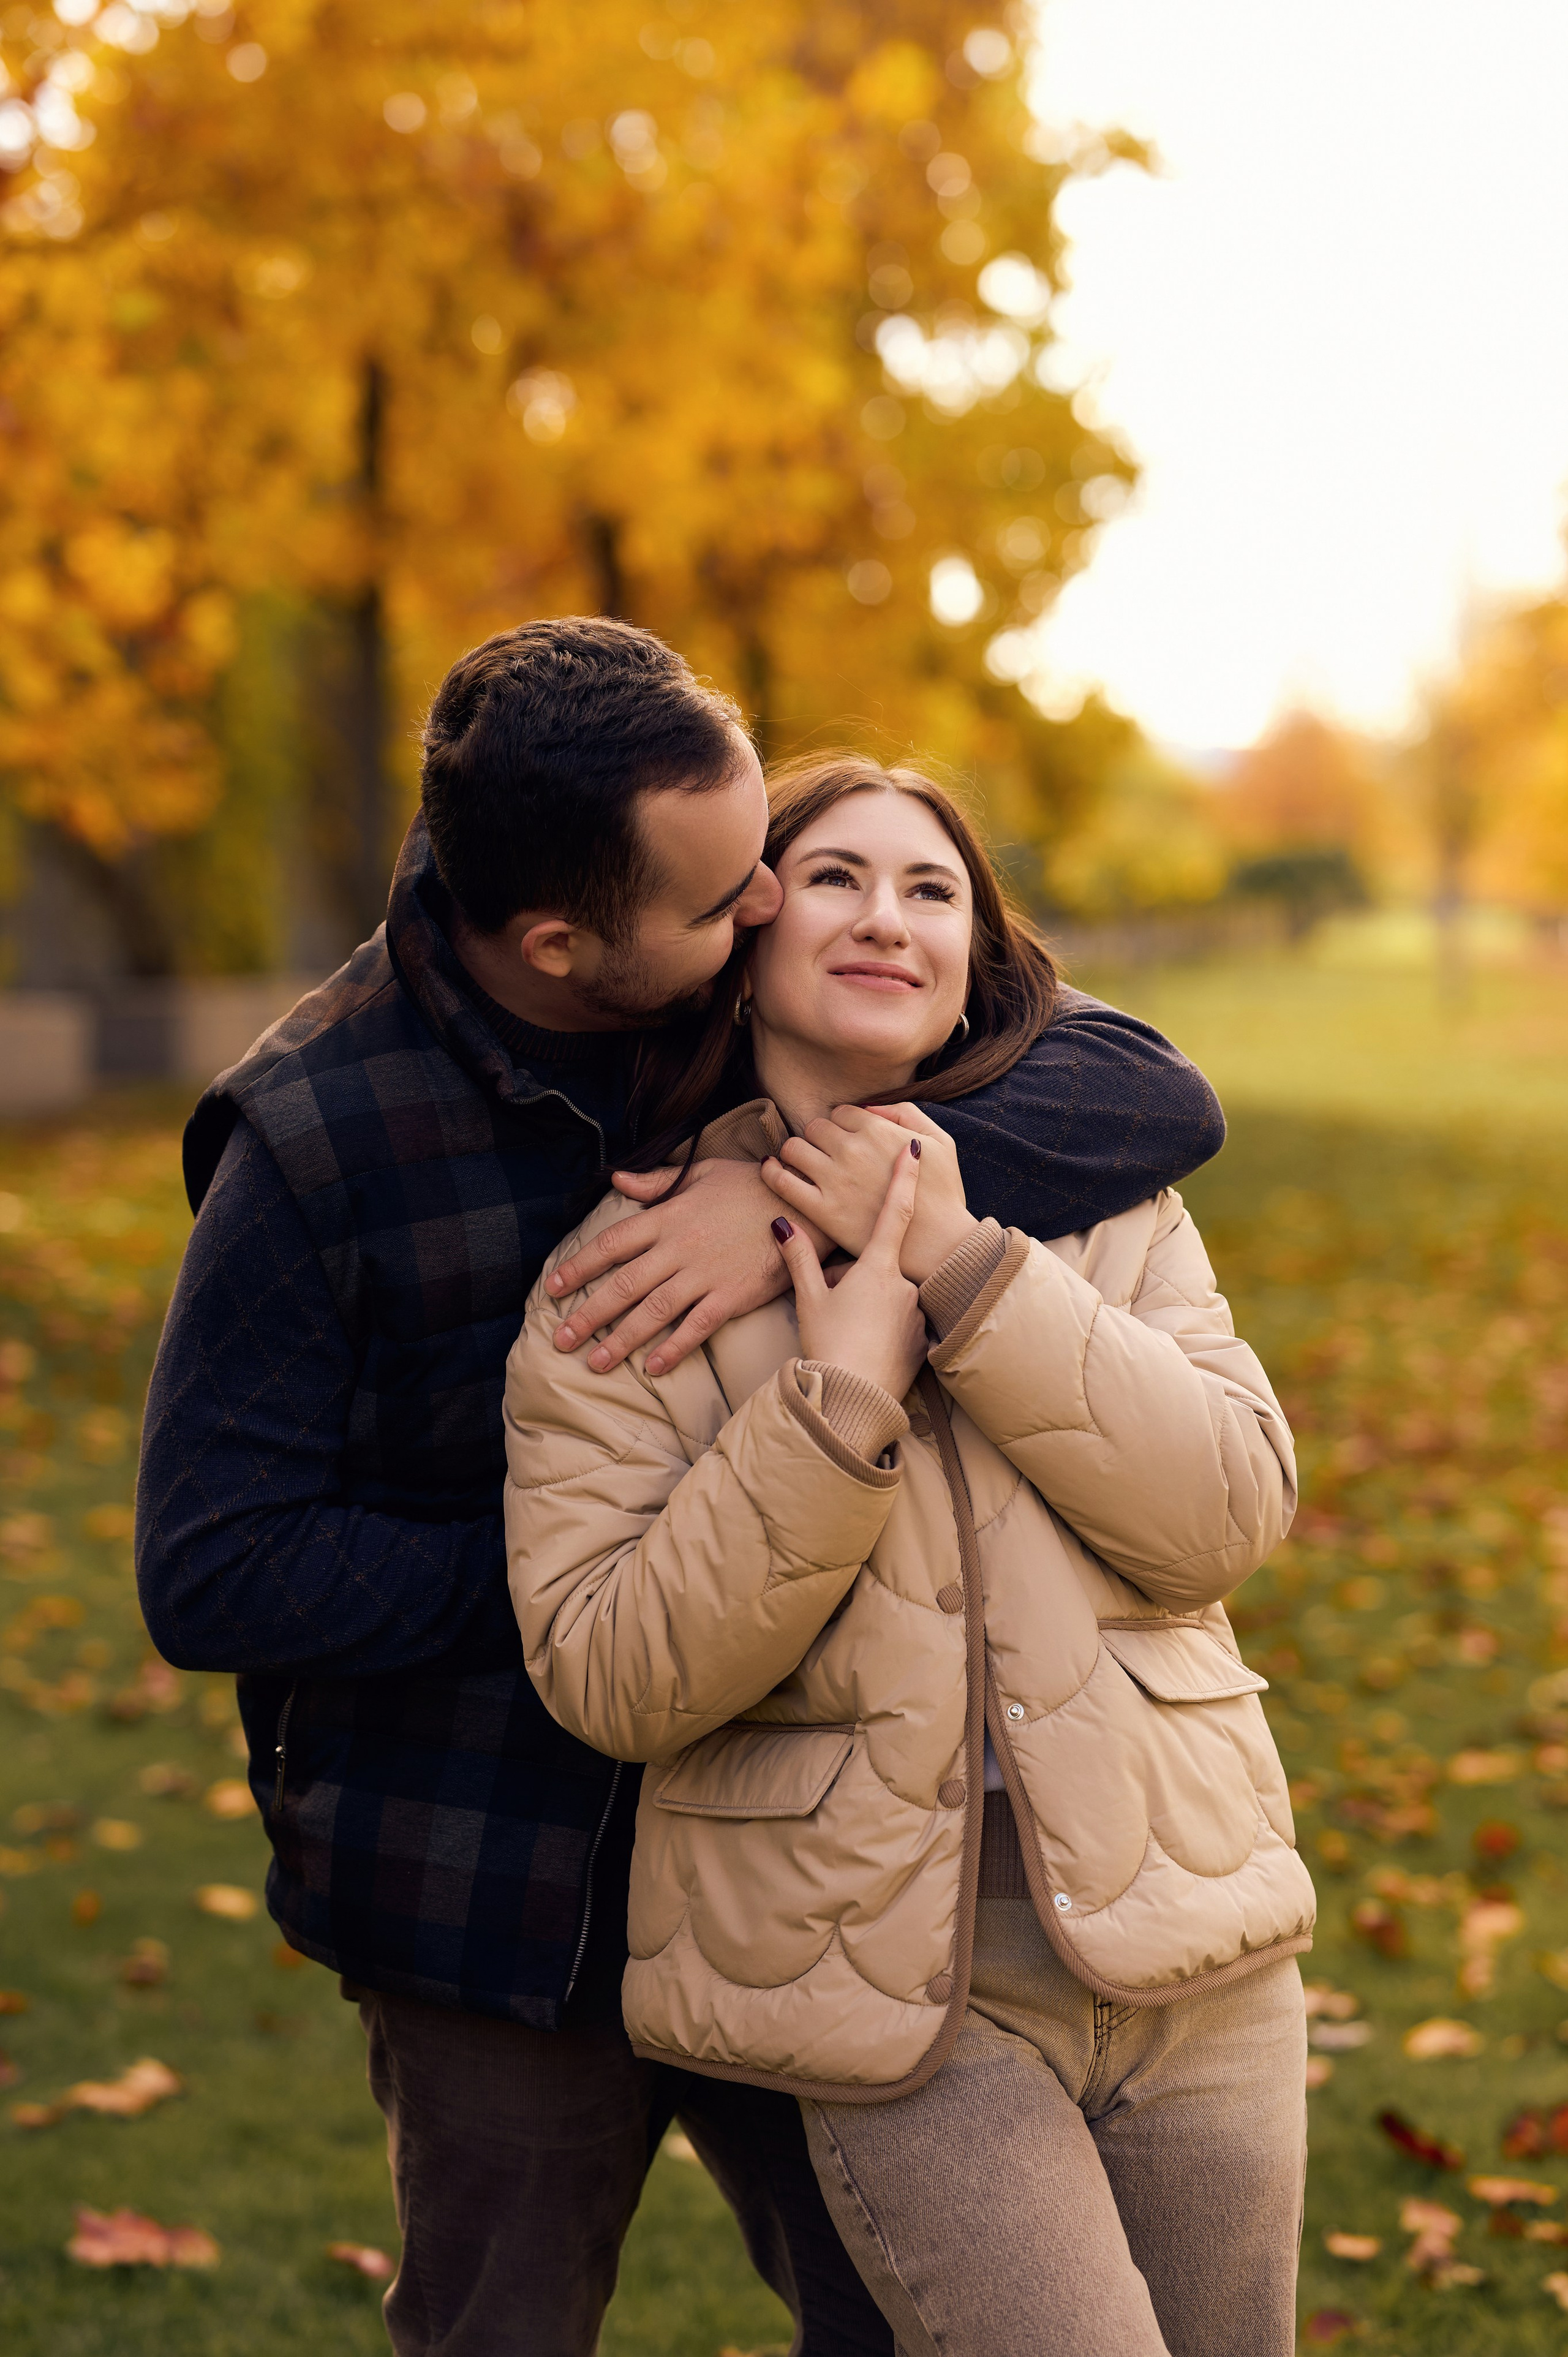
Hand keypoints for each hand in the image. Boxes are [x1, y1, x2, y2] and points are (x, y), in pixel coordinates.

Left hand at [547, 1157, 827, 1376]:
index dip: (579, 1266)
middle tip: (560, 1339)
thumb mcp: (703, 1173)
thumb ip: (657, 1181)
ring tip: (594, 1362)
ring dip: (620, 1340)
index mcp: (668, 1217)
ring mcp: (705, 1275)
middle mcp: (679, 1248)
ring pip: (652, 1312)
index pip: (612, 1243)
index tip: (553, 1287)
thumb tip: (617, 1179)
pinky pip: (696, 1327)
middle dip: (587, 1315)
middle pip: (623, 1285)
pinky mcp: (732, 1296)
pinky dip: (674, 1348)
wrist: (805, 1205)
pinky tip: (653, 1368)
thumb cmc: (753, 1186)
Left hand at [762, 1103, 979, 1285]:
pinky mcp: (822, 1210)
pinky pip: (782, 1182)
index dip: (843, 1124)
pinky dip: (771, 1171)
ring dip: (797, 1151)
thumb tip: (868, 1107)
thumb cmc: (944, 1193)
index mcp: (877, 1130)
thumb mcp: (941, 1141)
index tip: (848, 1139)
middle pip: (815, 1127)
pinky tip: (772, 1168)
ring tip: (805, 1163)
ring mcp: (834, 1180)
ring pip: (793, 1148)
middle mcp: (851, 1150)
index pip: (841, 1112)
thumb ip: (906, 1113)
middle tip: (828, 1153)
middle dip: (821, 1137)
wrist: (941, 1245)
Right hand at [771, 1138, 927, 1399]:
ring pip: (890, 1299)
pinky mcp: (920, 1340)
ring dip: (871, 1309)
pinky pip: (901, 1325)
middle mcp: (902, 1284)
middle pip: (881, 1267)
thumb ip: (798, 1258)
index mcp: (876, 1268)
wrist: (853, 1401)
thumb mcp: (808, 1300)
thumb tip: (781, 1225)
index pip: (894, 1211)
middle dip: (860, 1282)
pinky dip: (885, 1331)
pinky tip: (866, 1349)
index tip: (911, 1150)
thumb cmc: (828, 1346)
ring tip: (848, 1336)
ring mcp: (914, 1313)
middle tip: (839, 1312)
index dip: (902, 1178)